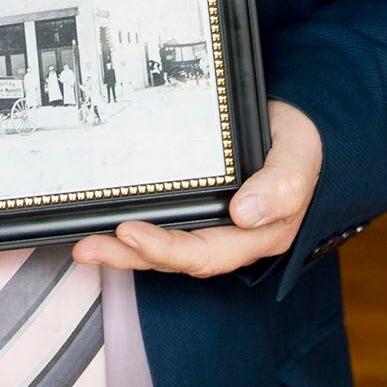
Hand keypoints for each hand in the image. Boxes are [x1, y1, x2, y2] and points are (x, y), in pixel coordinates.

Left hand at [73, 99, 321, 279]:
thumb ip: (281, 185)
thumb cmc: (302, 145)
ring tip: (84, 244)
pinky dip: (132, 230)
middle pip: (175, 258)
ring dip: (122, 249)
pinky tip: (104, 224)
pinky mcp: (199, 209)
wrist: (299, 128)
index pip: (206, 253)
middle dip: (129, 256)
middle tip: (89, 245)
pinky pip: (163, 227)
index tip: (129, 231)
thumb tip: (244, 214)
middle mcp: (231, 238)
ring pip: (164, 248)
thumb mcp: (298, 157)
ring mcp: (213, 225)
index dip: (165, 249)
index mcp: (258, 235)